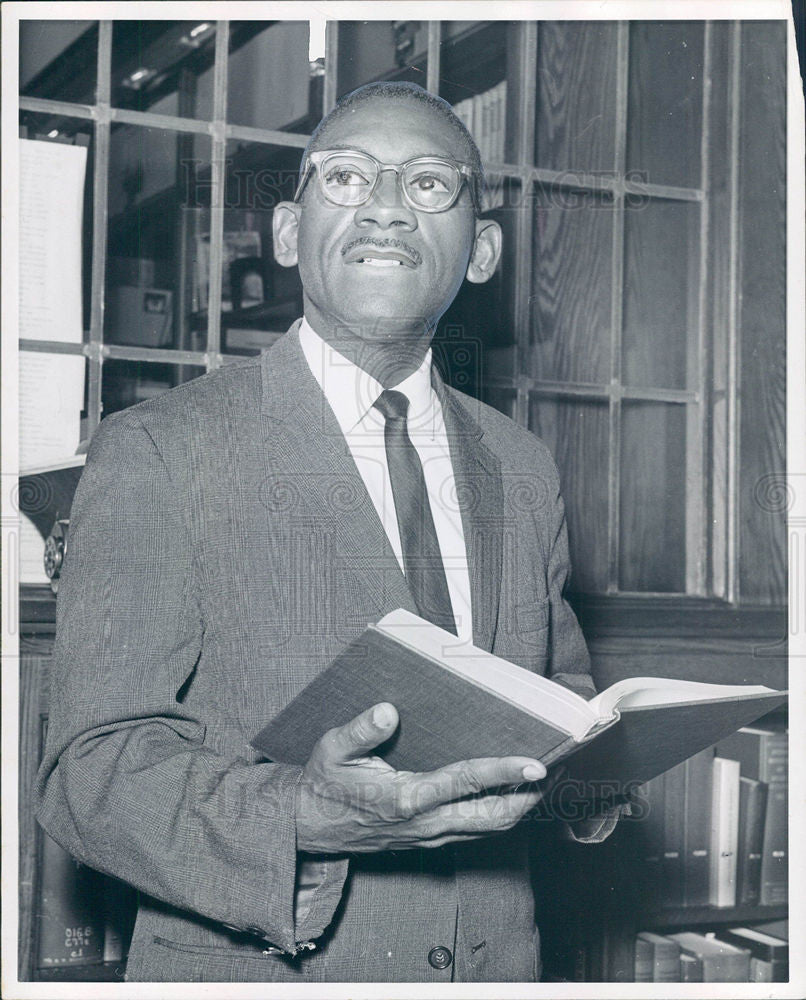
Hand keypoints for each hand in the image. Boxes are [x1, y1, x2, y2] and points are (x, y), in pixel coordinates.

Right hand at [294, 702, 547, 852]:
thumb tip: (387, 710)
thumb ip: (360, 730)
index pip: (465, 782)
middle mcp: (424, 823)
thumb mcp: (332, 749)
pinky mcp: (428, 842)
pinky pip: (474, 831)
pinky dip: (499, 815)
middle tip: (556, 770)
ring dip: (519, 807)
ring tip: (542, 781)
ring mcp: (428, 837)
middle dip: (528, 796)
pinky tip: (509, 795)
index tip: (535, 763)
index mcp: (404, 798)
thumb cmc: (324, 782)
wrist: (308, 827)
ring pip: (488, 828)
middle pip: (492, 816)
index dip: (502, 771)